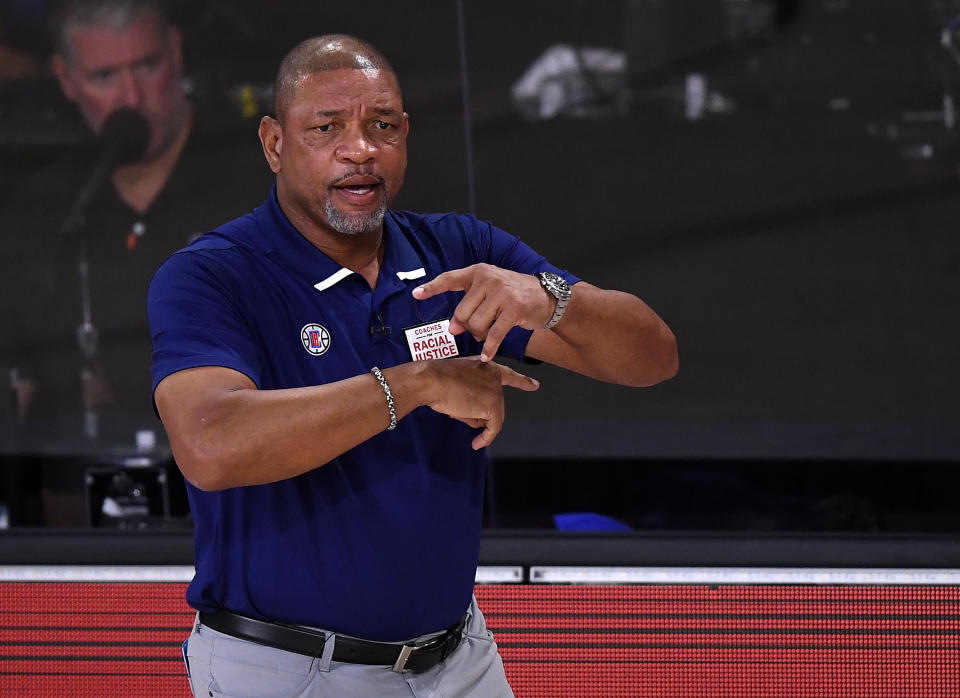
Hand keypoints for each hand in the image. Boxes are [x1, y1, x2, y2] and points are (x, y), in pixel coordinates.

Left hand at [412, 264, 554, 361]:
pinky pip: (494, 334)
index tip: (415, 294)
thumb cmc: (514, 294)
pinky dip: (489, 348)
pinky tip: (487, 355)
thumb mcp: (491, 291)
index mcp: (479, 272)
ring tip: (486, 334)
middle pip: (462, 313)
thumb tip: (452, 328)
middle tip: (475, 331)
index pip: (450, 278)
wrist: (547, 296)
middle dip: (466, 327)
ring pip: (476, 325)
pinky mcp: (514, 309)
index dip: (432, 287)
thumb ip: (470, 304)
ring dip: (479, 335)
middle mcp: (488, 279)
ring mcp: (502, 293)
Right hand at [420, 356, 538, 448]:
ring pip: (491, 416)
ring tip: (455, 410)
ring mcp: (496, 391)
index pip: (508, 375)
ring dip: (473, 419)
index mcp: (487, 366)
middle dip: (477, 412)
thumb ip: (472, 392)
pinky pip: (493, 428)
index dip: (522, 381)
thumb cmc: (436, 378)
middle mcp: (495, 376)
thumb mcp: (458, 379)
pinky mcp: (493, 406)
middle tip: (458, 408)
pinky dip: (485, 438)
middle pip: (494, 404)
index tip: (534, 385)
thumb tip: (477, 419)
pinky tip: (477, 444)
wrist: (431, 380)